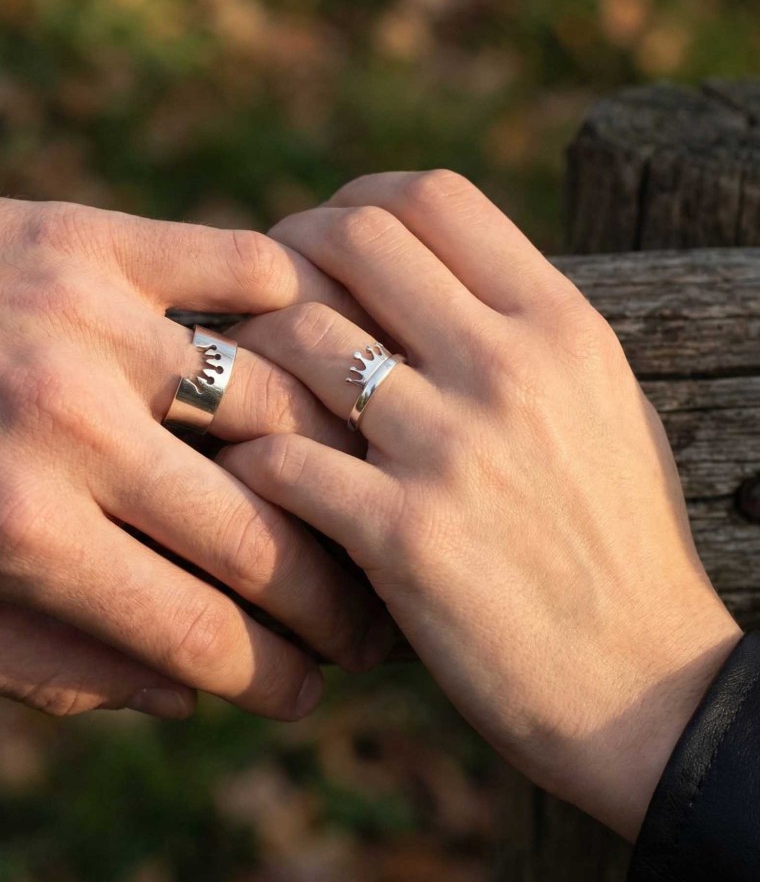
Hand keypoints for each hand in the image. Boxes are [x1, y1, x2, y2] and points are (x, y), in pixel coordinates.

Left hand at [0, 178, 393, 721]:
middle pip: (257, 531)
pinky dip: (288, 308)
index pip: (195, 629)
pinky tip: (296, 350)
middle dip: (329, 599)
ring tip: (344, 497)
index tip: (305, 692)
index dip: (269, 678)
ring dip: (329, 461)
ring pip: (274, 400)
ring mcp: (92, 320)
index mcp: (18, 531)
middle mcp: (72, 425)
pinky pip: (236, 268)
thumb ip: (43, 667)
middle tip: (357, 621)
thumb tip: (180, 697)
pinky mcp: (94, 242)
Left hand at [219, 170, 742, 836]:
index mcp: (559, 325)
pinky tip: (243, 468)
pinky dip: (243, 453)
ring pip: (300, 338)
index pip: (432, 198)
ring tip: (239, 379)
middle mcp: (507, 369)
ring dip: (251, 351)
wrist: (642, 683)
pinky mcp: (404, 537)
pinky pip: (280, 457)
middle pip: (355, 242)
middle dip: (287, 253)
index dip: (357, 201)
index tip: (326, 238)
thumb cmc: (613, 535)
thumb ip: (517, 328)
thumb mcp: (598, 402)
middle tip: (264, 295)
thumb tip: (422, 272)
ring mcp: (452, 451)